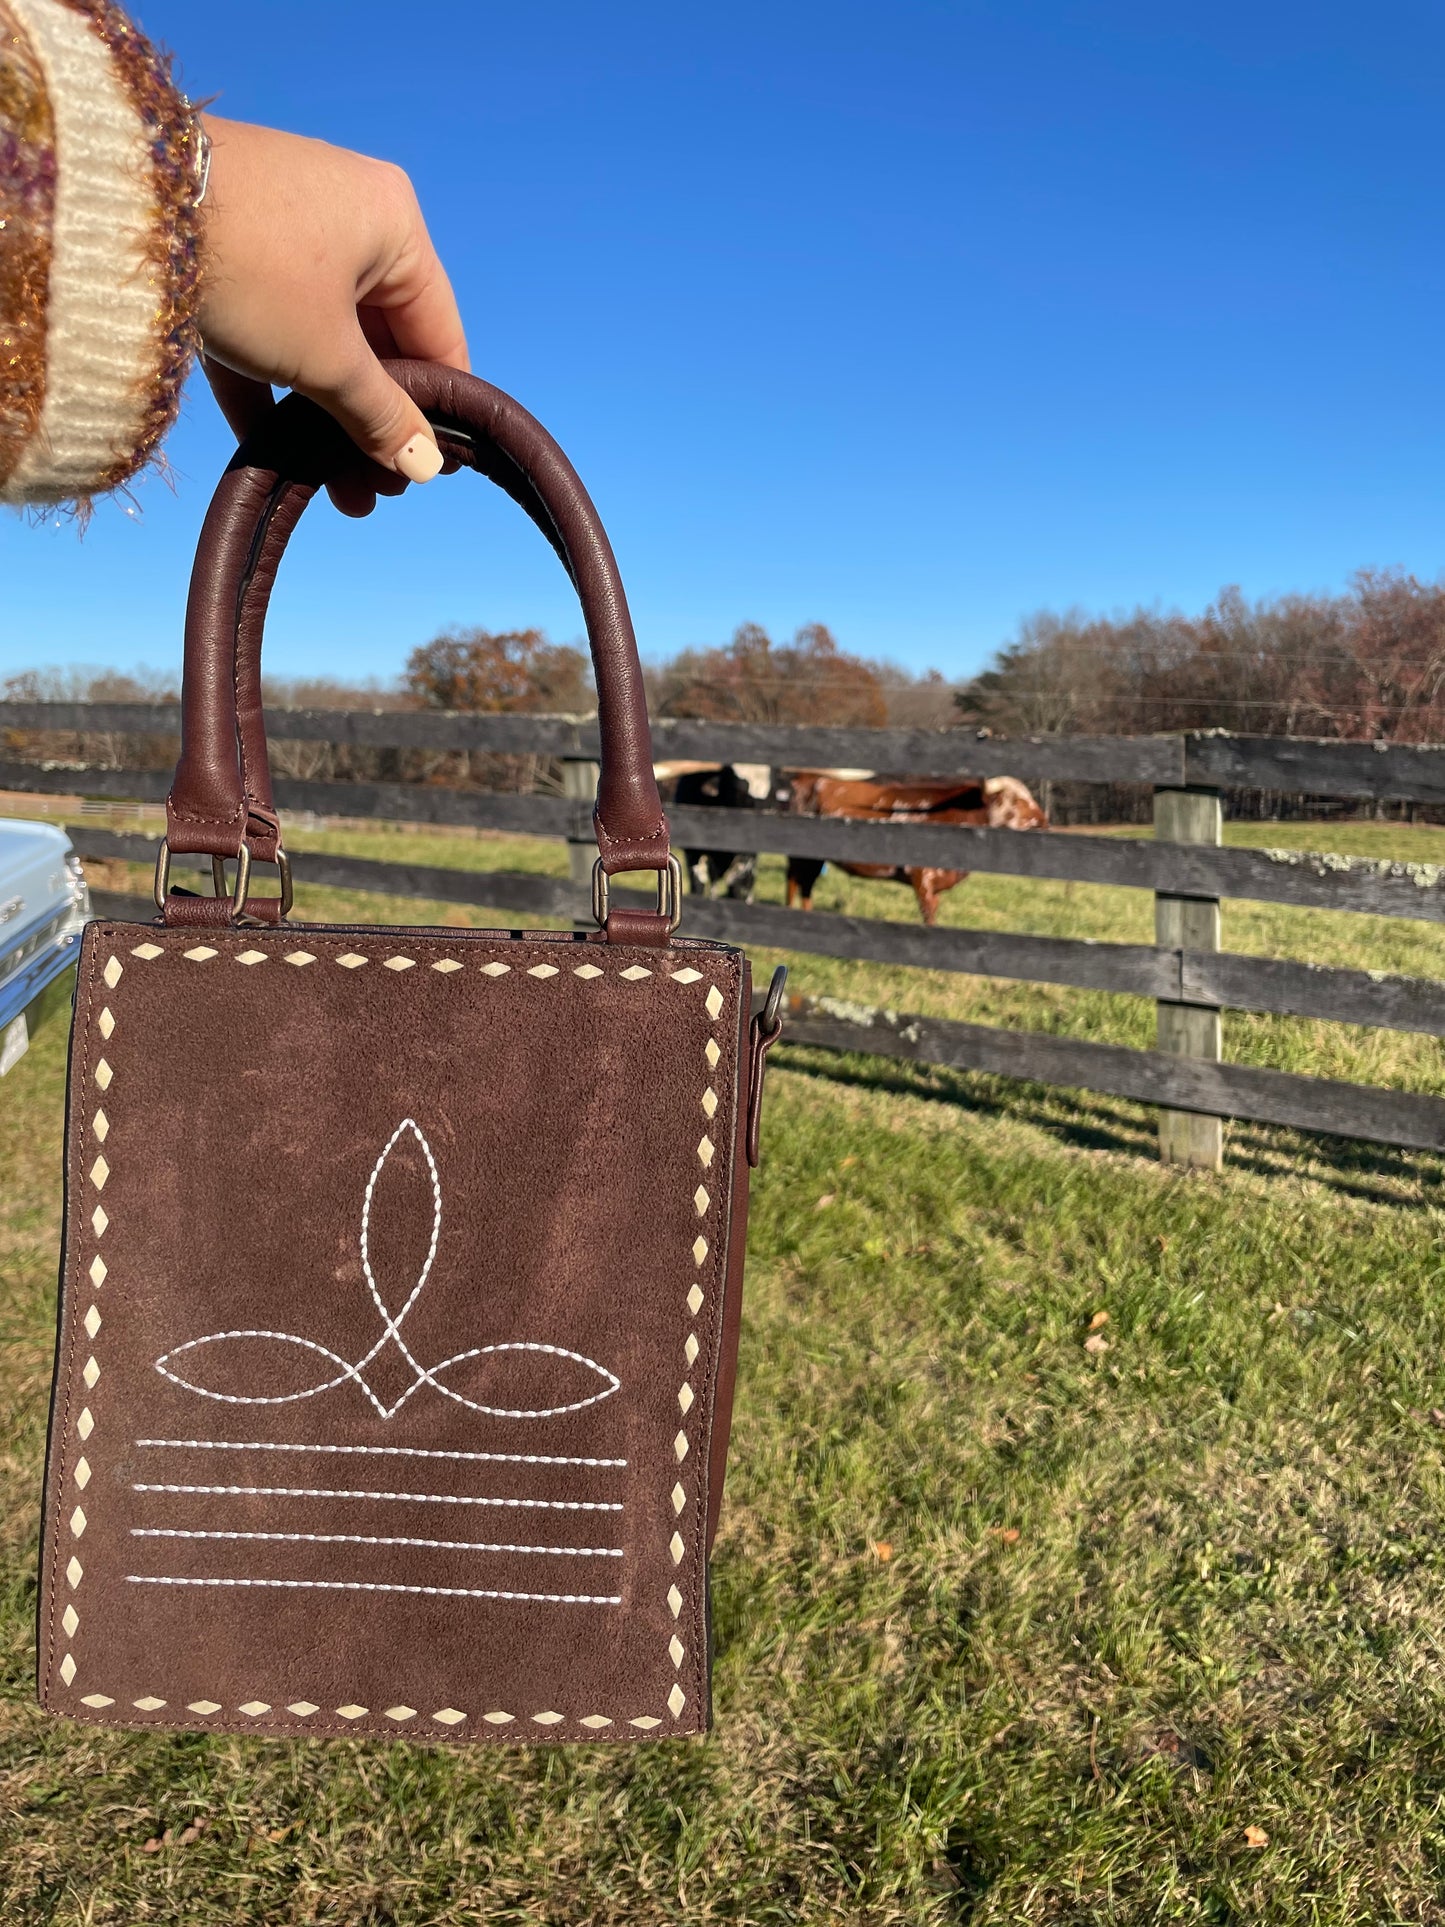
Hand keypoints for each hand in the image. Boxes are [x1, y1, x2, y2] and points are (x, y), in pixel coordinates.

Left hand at [196, 115, 468, 516]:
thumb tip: (425, 467)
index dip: (438, 411)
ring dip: (328, 418)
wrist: (119, 213)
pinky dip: (275, 386)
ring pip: (322, 340)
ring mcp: (285, 228)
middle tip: (374, 493)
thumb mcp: (328, 359)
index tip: (430, 473)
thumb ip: (382, 415)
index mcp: (395, 226)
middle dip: (374, 424)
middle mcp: (348, 214)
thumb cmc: (252, 273)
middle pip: (380, 342)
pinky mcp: (229, 249)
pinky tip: (276, 455)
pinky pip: (269, 328)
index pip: (439, 334)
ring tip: (331, 490)